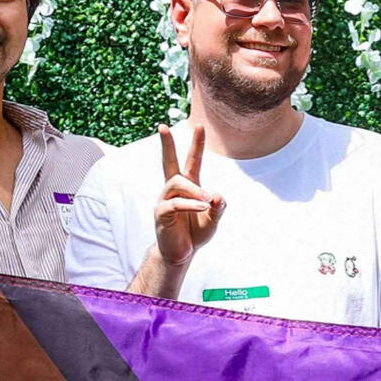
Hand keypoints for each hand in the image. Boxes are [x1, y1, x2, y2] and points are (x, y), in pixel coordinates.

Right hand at [151, 124, 224, 272]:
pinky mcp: (161, 213)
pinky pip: (175, 203)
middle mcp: (174, 189)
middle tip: (162, 127)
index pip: (192, 161)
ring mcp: (166, 200)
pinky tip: (203, 207)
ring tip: (207, 202)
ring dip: (195, 190)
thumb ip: (218, 208)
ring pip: (178, 183)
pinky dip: (191, 204)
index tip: (199, 125)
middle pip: (169, 162)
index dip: (196, 144)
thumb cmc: (195, 234)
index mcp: (189, 187)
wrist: (181, 254)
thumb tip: (217, 196)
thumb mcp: (213, 220)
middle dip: (167, 144)